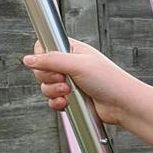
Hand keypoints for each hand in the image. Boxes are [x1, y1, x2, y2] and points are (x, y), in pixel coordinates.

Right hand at [21, 40, 141, 125]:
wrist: (124, 105)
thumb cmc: (110, 81)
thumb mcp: (78, 64)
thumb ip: (51, 60)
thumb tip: (28, 59)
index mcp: (73, 51)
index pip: (45, 48)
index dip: (43, 57)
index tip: (52, 65)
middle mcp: (70, 66)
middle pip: (42, 69)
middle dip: (49, 78)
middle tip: (64, 80)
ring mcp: (71, 83)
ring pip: (46, 86)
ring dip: (53, 91)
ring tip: (69, 92)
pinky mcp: (72, 98)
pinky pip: (53, 100)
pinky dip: (57, 103)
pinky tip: (67, 103)